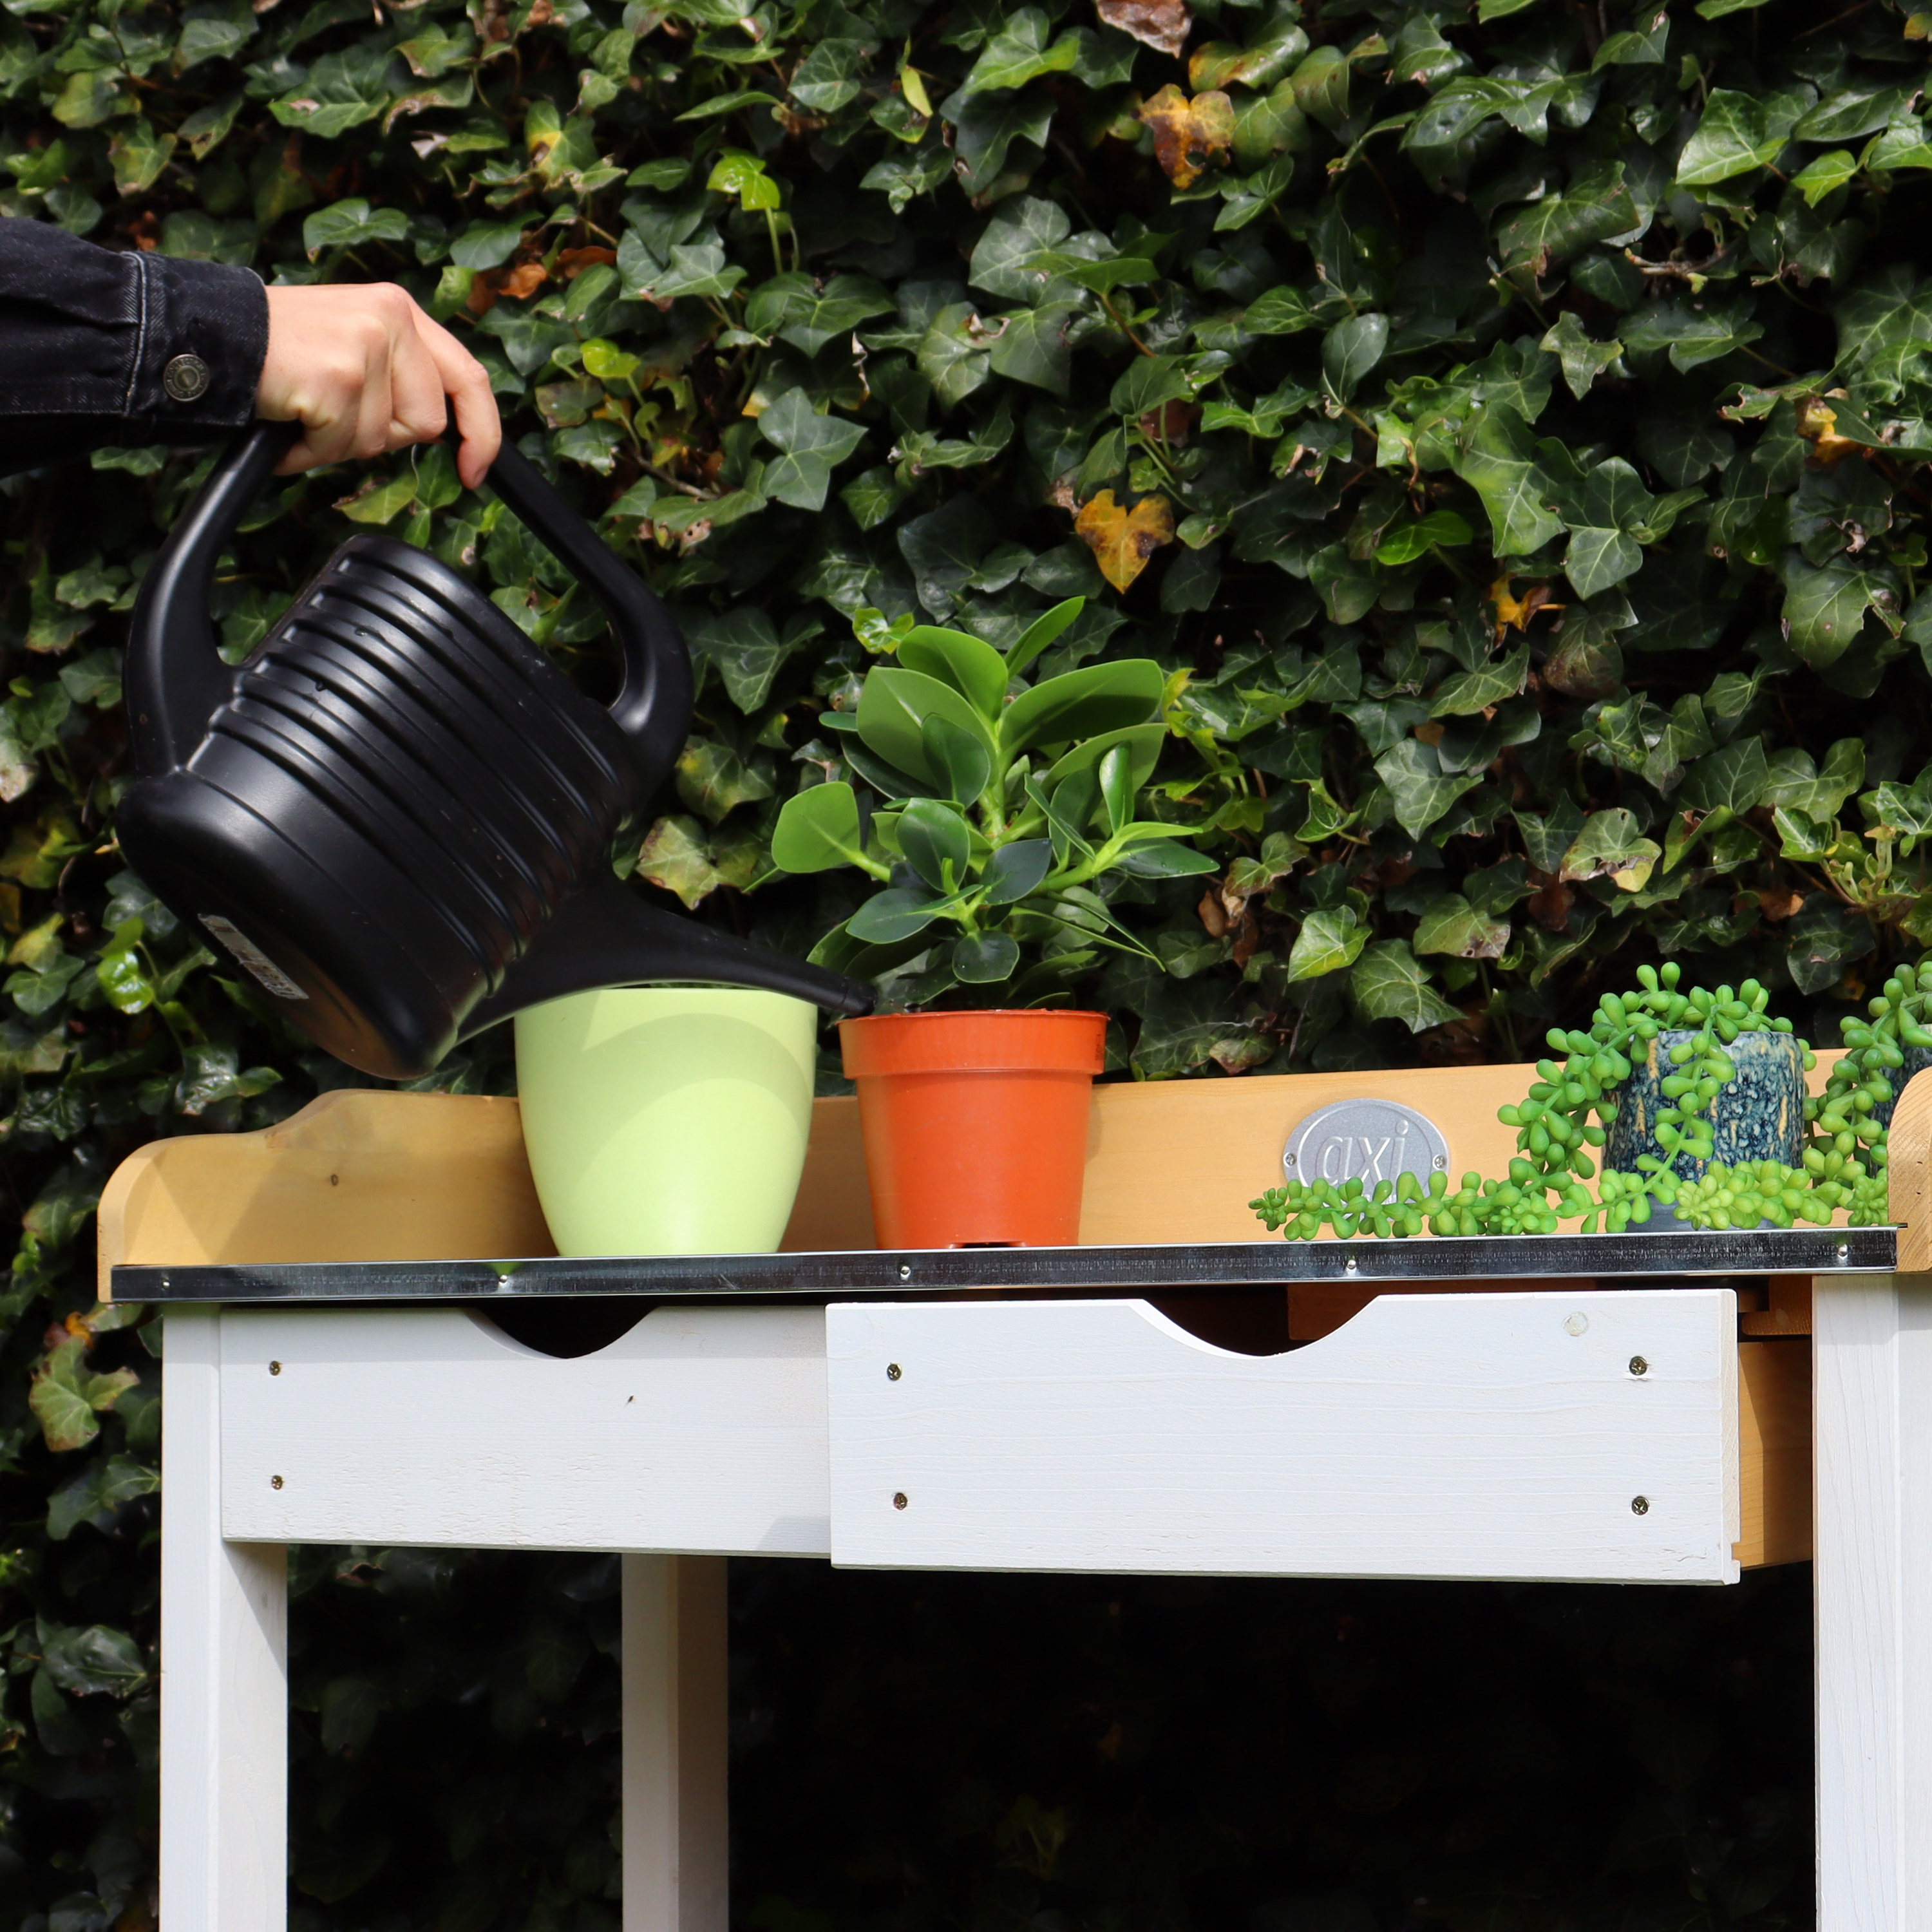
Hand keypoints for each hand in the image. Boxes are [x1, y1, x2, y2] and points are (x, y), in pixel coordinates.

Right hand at [257, 282, 500, 489]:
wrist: (210, 335)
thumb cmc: (279, 352)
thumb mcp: (354, 344)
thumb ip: (400, 374)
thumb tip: (442, 429)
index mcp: (400, 311)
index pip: (468, 377)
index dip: (481, 431)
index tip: (475, 470)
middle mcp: (390, 320)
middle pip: (426, 422)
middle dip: (381, 437)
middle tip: (334, 414)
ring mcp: (365, 347)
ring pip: (380, 441)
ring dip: (337, 444)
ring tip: (303, 412)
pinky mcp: (339, 378)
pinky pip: (340, 446)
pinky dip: (307, 451)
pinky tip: (287, 422)